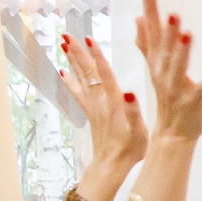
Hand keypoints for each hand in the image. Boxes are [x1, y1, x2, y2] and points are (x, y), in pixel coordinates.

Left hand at [60, 30, 144, 169]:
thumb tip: (129, 91)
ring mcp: (94, 106)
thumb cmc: (130, 149)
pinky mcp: (91, 113)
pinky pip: (78, 93)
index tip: (88, 39)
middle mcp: (101, 101)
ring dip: (73, 60)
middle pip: (88, 71)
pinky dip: (70, 81)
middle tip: (66, 34)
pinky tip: (62, 71)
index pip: (104, 73)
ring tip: (64, 44)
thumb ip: (133, 111)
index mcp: (115, 102)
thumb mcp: (139, 131)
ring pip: (81, 78)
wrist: (112, 166)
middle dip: (78, 52)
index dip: (97, 56)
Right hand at [135, 0, 201, 139]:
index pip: (152, 31)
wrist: (172, 133)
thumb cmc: (167, 96)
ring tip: (189, 34)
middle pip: (165, 47)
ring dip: (184, 51)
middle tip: (172, 11)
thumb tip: (138, 19)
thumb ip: (146, 43)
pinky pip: (201, 90)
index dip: (150, 9)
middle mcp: (163, 72)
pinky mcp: (191, 102)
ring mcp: (176, 87)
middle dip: (168, 29)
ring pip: (179, 67)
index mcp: (157, 62)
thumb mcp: (155, 66)